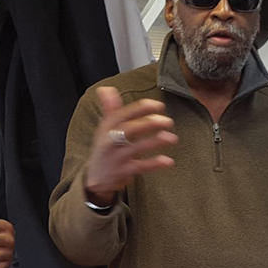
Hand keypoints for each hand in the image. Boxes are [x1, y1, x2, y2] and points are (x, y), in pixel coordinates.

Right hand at [83, 87, 177, 205]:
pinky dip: (154, 164)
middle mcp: (110, 141)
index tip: (159, 105)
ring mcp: (116, 157)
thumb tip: (106, 89)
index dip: (141, 108)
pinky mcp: (122, 172)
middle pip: (129, 129)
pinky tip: (168, 161)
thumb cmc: (105, 149)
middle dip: (149, 123)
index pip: (123, 114)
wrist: (95, 179)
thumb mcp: (104, 128)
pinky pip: (140, 167)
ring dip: (155, 142)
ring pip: (136, 148)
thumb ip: (110, 109)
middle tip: (169, 121)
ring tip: (172, 138)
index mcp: (107, 127)